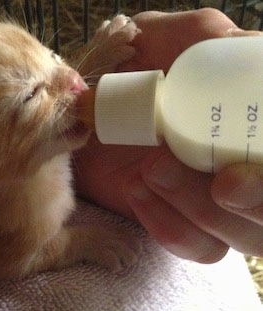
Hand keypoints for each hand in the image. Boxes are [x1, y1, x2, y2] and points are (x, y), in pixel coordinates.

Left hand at [74, 8, 262, 262]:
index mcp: (251, 127)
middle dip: (257, 203)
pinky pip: (193, 245)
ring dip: (200, 211)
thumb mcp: (176, 38)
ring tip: (152, 171)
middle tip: (222, 183)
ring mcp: (212, 201)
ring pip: (237, 238)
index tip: (237, 170)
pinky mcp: (178, 220)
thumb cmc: (138, 64)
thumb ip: (215, 39)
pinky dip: (167, 223)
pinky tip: (135, 188)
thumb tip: (250, 50)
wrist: (91, 100)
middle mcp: (242, 168)